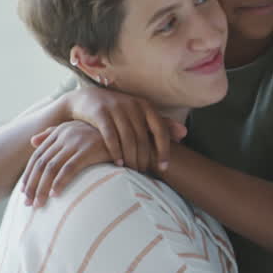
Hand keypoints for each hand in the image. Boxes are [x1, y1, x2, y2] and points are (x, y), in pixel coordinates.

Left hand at [22, 122, 111, 205]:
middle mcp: (65, 134)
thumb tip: (32, 140)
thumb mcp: (75, 131)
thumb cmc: (101, 136)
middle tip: (27, 203)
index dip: (29, 174)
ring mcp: (77, 141)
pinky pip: (69, 169)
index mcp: (60, 131)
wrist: (126, 134)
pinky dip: (60, 182)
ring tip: (39, 204)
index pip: (37, 156)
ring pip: (51, 168)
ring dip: (42, 188)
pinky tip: (56, 195)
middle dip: (32, 185)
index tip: (23, 192)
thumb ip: (53, 134)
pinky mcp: (89, 150)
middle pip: (42, 163)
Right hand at [65, 86, 187, 172]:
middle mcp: (133, 105)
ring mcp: (116, 108)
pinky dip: (115, 152)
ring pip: (128, 139)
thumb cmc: (120, 111)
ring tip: (132, 171)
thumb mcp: (141, 114)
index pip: (161, 130)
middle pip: (143, 138)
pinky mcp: (100, 113)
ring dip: (131, 157)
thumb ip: (161, 124)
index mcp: (146, 106)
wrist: (88, 99)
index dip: (164, 150)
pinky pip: (110, 136)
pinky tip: (118, 164)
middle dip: (145, 158)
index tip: (163, 168)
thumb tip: (184, 134)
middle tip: (144, 172)